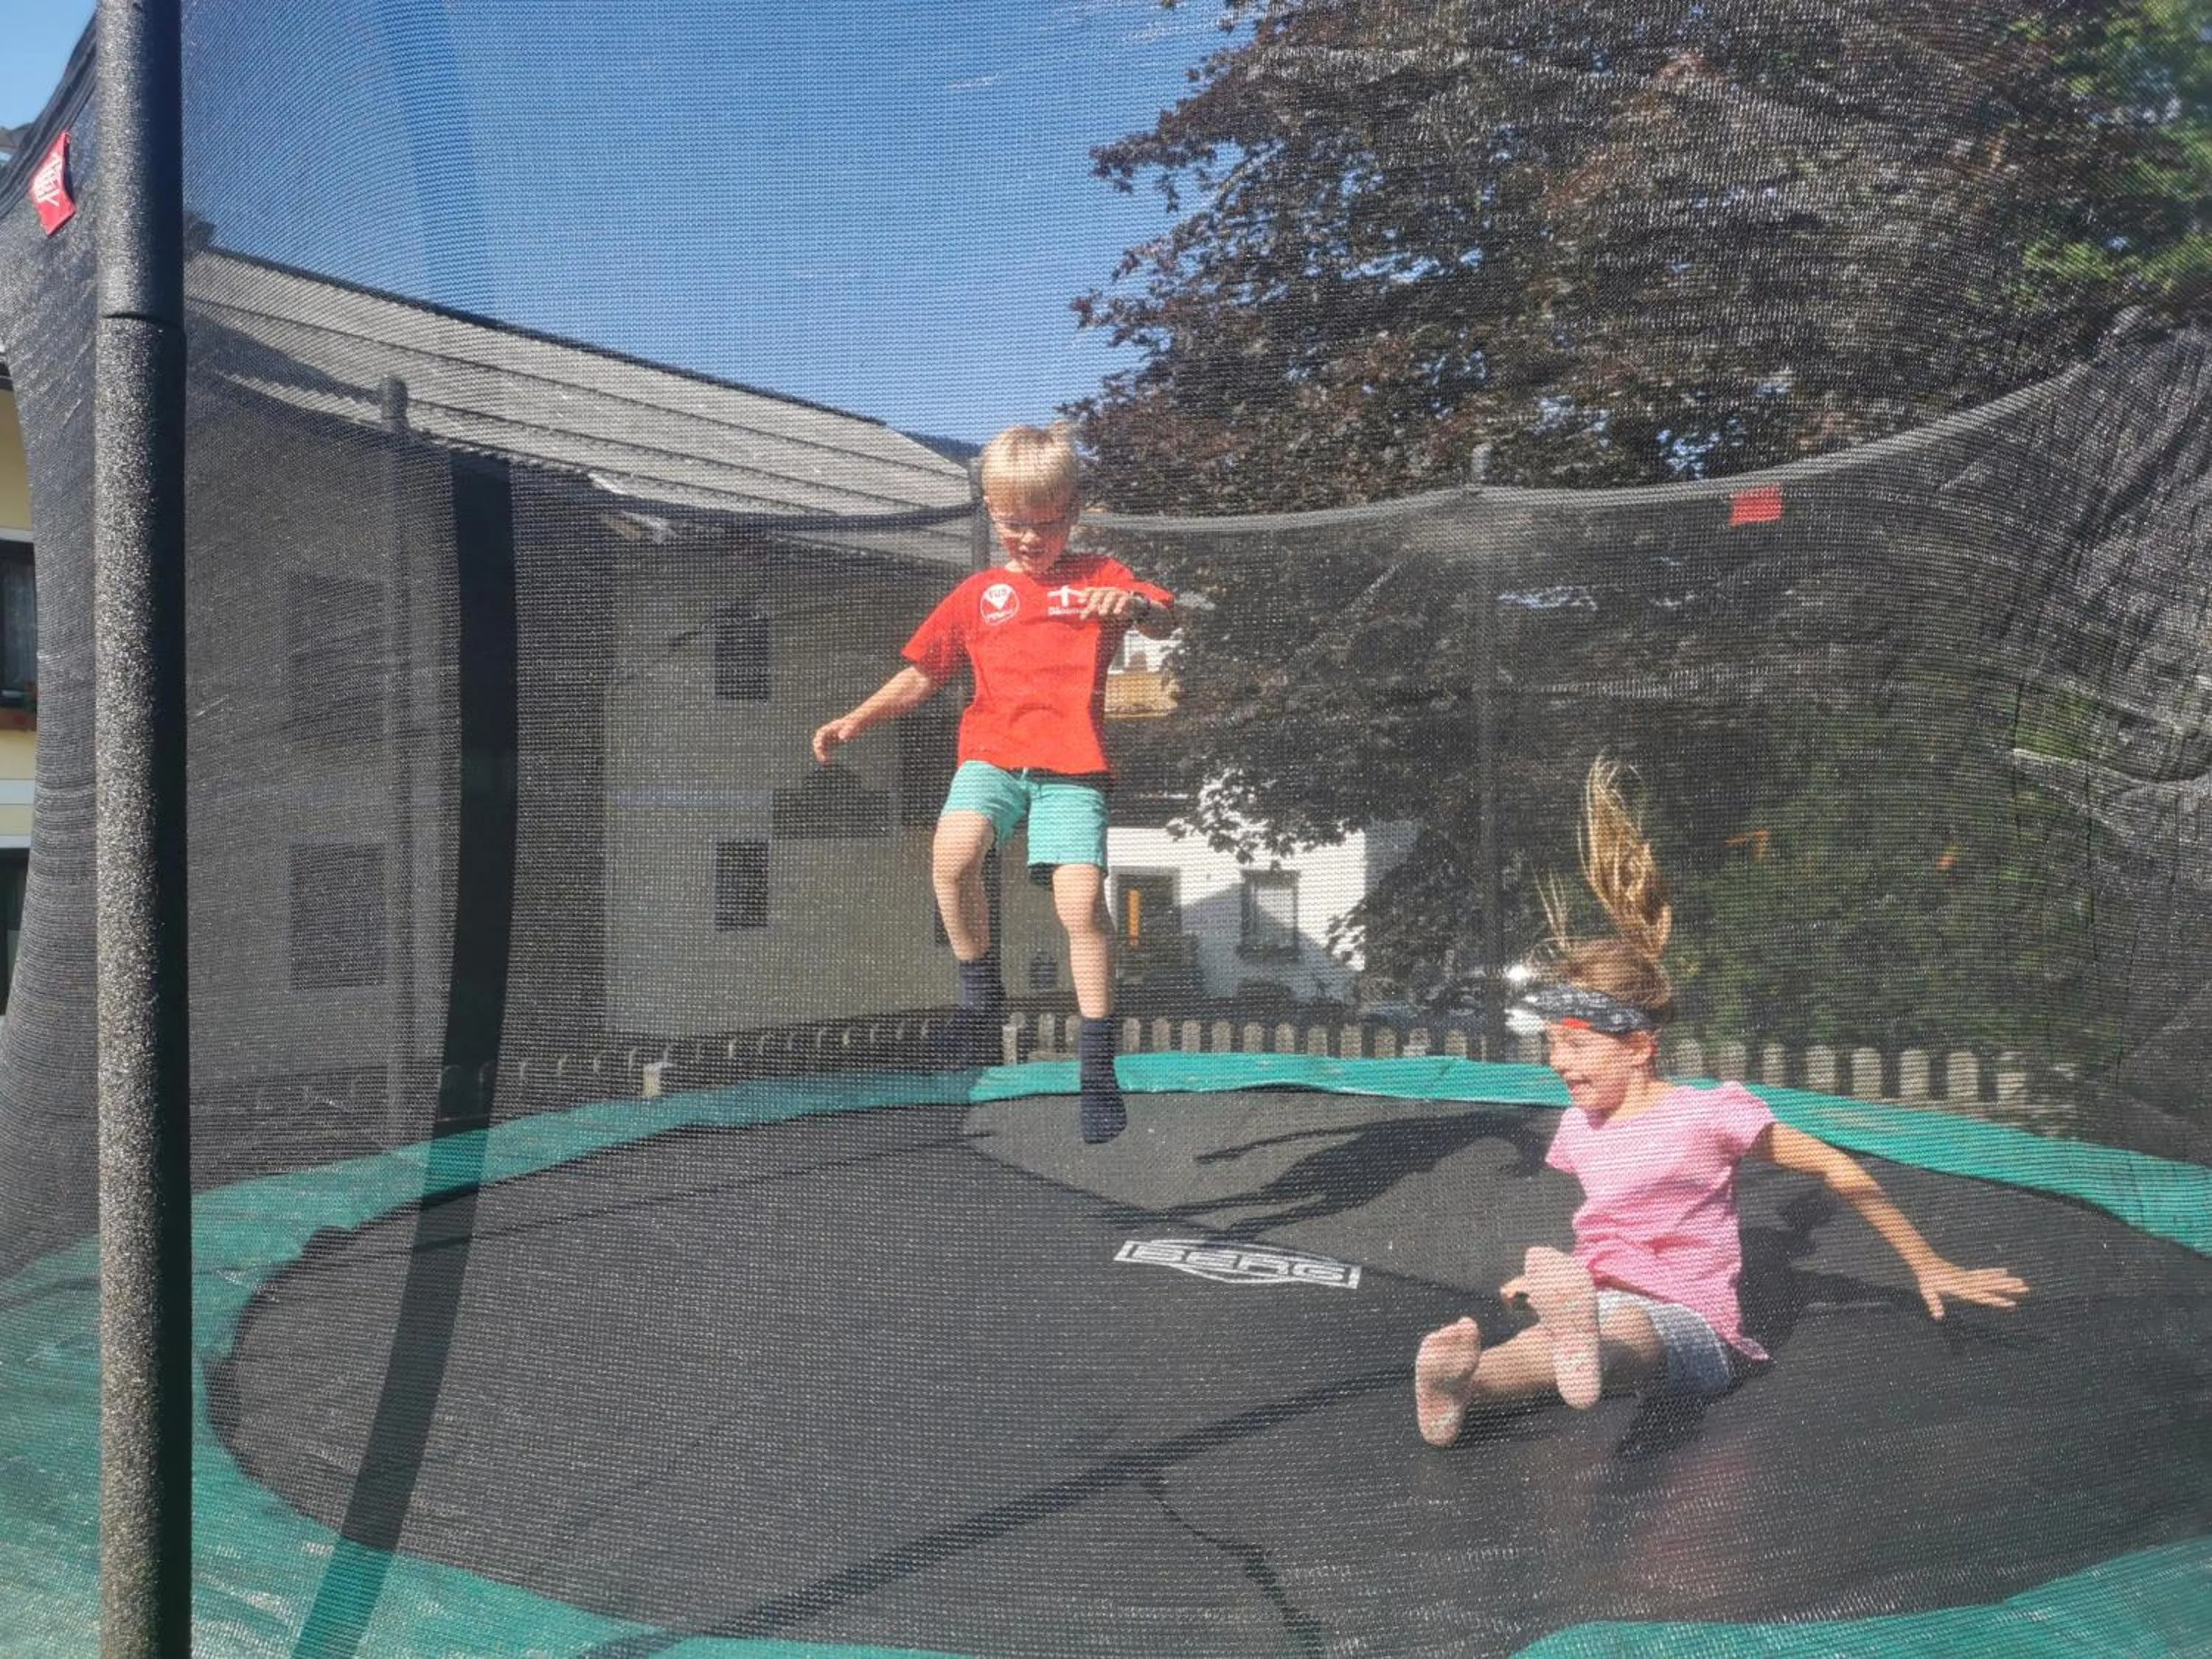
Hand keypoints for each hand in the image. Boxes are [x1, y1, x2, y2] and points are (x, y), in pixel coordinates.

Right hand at [811, 716, 860, 763]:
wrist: (856, 723)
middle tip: (822, 758)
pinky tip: (829, 760)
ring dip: (821, 753)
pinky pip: (827, 748)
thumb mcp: (852, 726)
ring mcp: (830, 737)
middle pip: (818, 740)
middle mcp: (828, 732)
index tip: (819, 747)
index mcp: (831, 727)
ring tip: (824, 762)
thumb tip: (841, 737)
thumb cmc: (854, 723)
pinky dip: (826, 753)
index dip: (818, 740)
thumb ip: (847, 730)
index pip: (821, 733)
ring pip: (822, 745)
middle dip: (818, 748)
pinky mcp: (833, 742)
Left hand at [1079, 587, 1148, 621]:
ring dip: (1106, 604)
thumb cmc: (1114, 609)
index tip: (1081, 601)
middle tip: (1090, 610)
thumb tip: (1082, 616)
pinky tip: (1116, 613)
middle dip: (1094, 601)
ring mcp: (1119, 593)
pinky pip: (1123, 600)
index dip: (1086, 594)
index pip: (1093, 590)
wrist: (1133, 608)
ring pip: (1111, 596)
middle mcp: (1109, 590)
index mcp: (1102, 592)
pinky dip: (1119, 606)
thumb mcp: (1102, 610)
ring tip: (1102, 613)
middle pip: (1100, 593)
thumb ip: (1093, 612)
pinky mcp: (1127, 597)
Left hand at [1913, 1259, 2028, 1318]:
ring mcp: (1970, 1276)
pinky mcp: (1967, 1273)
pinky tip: (2004, 1271)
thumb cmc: (1927, 1279)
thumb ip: (1934, 1304)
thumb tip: (1938, 1317)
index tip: (2012, 1303)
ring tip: (2021, 1281)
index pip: (1984, 1296)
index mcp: (1963, 1288)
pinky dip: (1994, 1272)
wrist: (1925, 1261)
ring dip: (2006, 1280)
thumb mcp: (1928, 1292)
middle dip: (2010, 1288)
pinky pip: (1983, 1273)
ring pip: (1992, 1279)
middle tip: (2026, 1288)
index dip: (1998, 1300)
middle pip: (1994, 1285)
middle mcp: (1970, 1282)